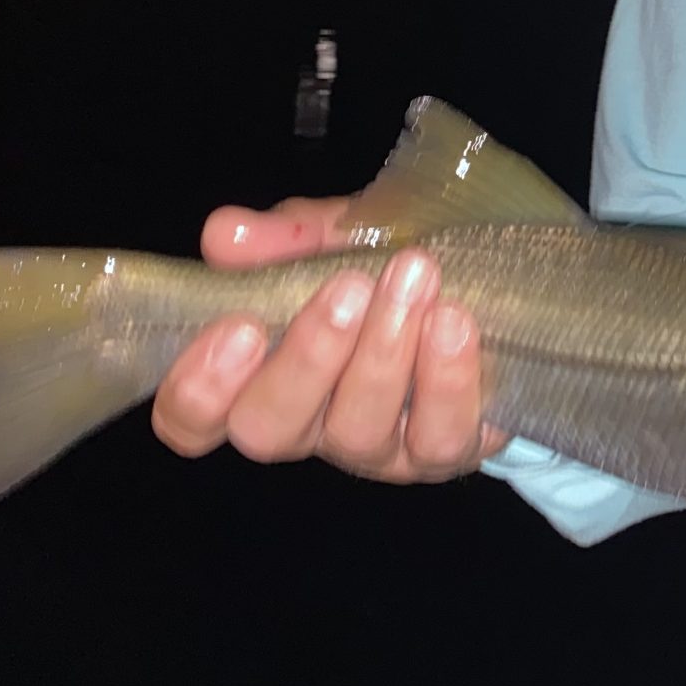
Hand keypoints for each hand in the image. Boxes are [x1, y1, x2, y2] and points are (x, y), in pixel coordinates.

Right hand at [150, 197, 509, 482]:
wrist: (492, 282)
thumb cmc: (388, 267)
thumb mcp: (334, 239)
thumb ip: (281, 239)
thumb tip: (226, 232)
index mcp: (259, 376)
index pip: (193, 417)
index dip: (199, 388)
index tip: (238, 326)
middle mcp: (309, 425)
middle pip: (270, 429)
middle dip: (306, 357)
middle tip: (346, 288)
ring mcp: (376, 449)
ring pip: (357, 430)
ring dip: (384, 350)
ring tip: (414, 277)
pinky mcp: (443, 452)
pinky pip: (439, 439)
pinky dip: (447, 379)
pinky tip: (454, 323)